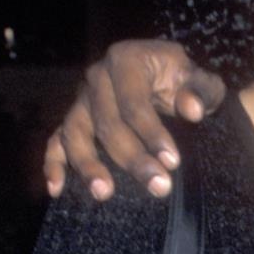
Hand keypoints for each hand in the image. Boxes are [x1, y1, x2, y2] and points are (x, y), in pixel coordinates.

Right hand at [43, 40, 225, 200]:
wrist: (162, 74)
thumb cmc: (181, 80)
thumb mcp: (198, 79)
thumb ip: (200, 90)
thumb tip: (193, 109)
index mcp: (125, 60)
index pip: (134, 102)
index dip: (152, 132)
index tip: (173, 162)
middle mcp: (96, 77)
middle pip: (107, 122)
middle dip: (132, 157)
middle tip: (160, 187)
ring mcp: (81, 99)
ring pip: (75, 132)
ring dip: (88, 165)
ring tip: (104, 193)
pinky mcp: (74, 119)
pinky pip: (57, 141)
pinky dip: (53, 164)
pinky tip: (56, 190)